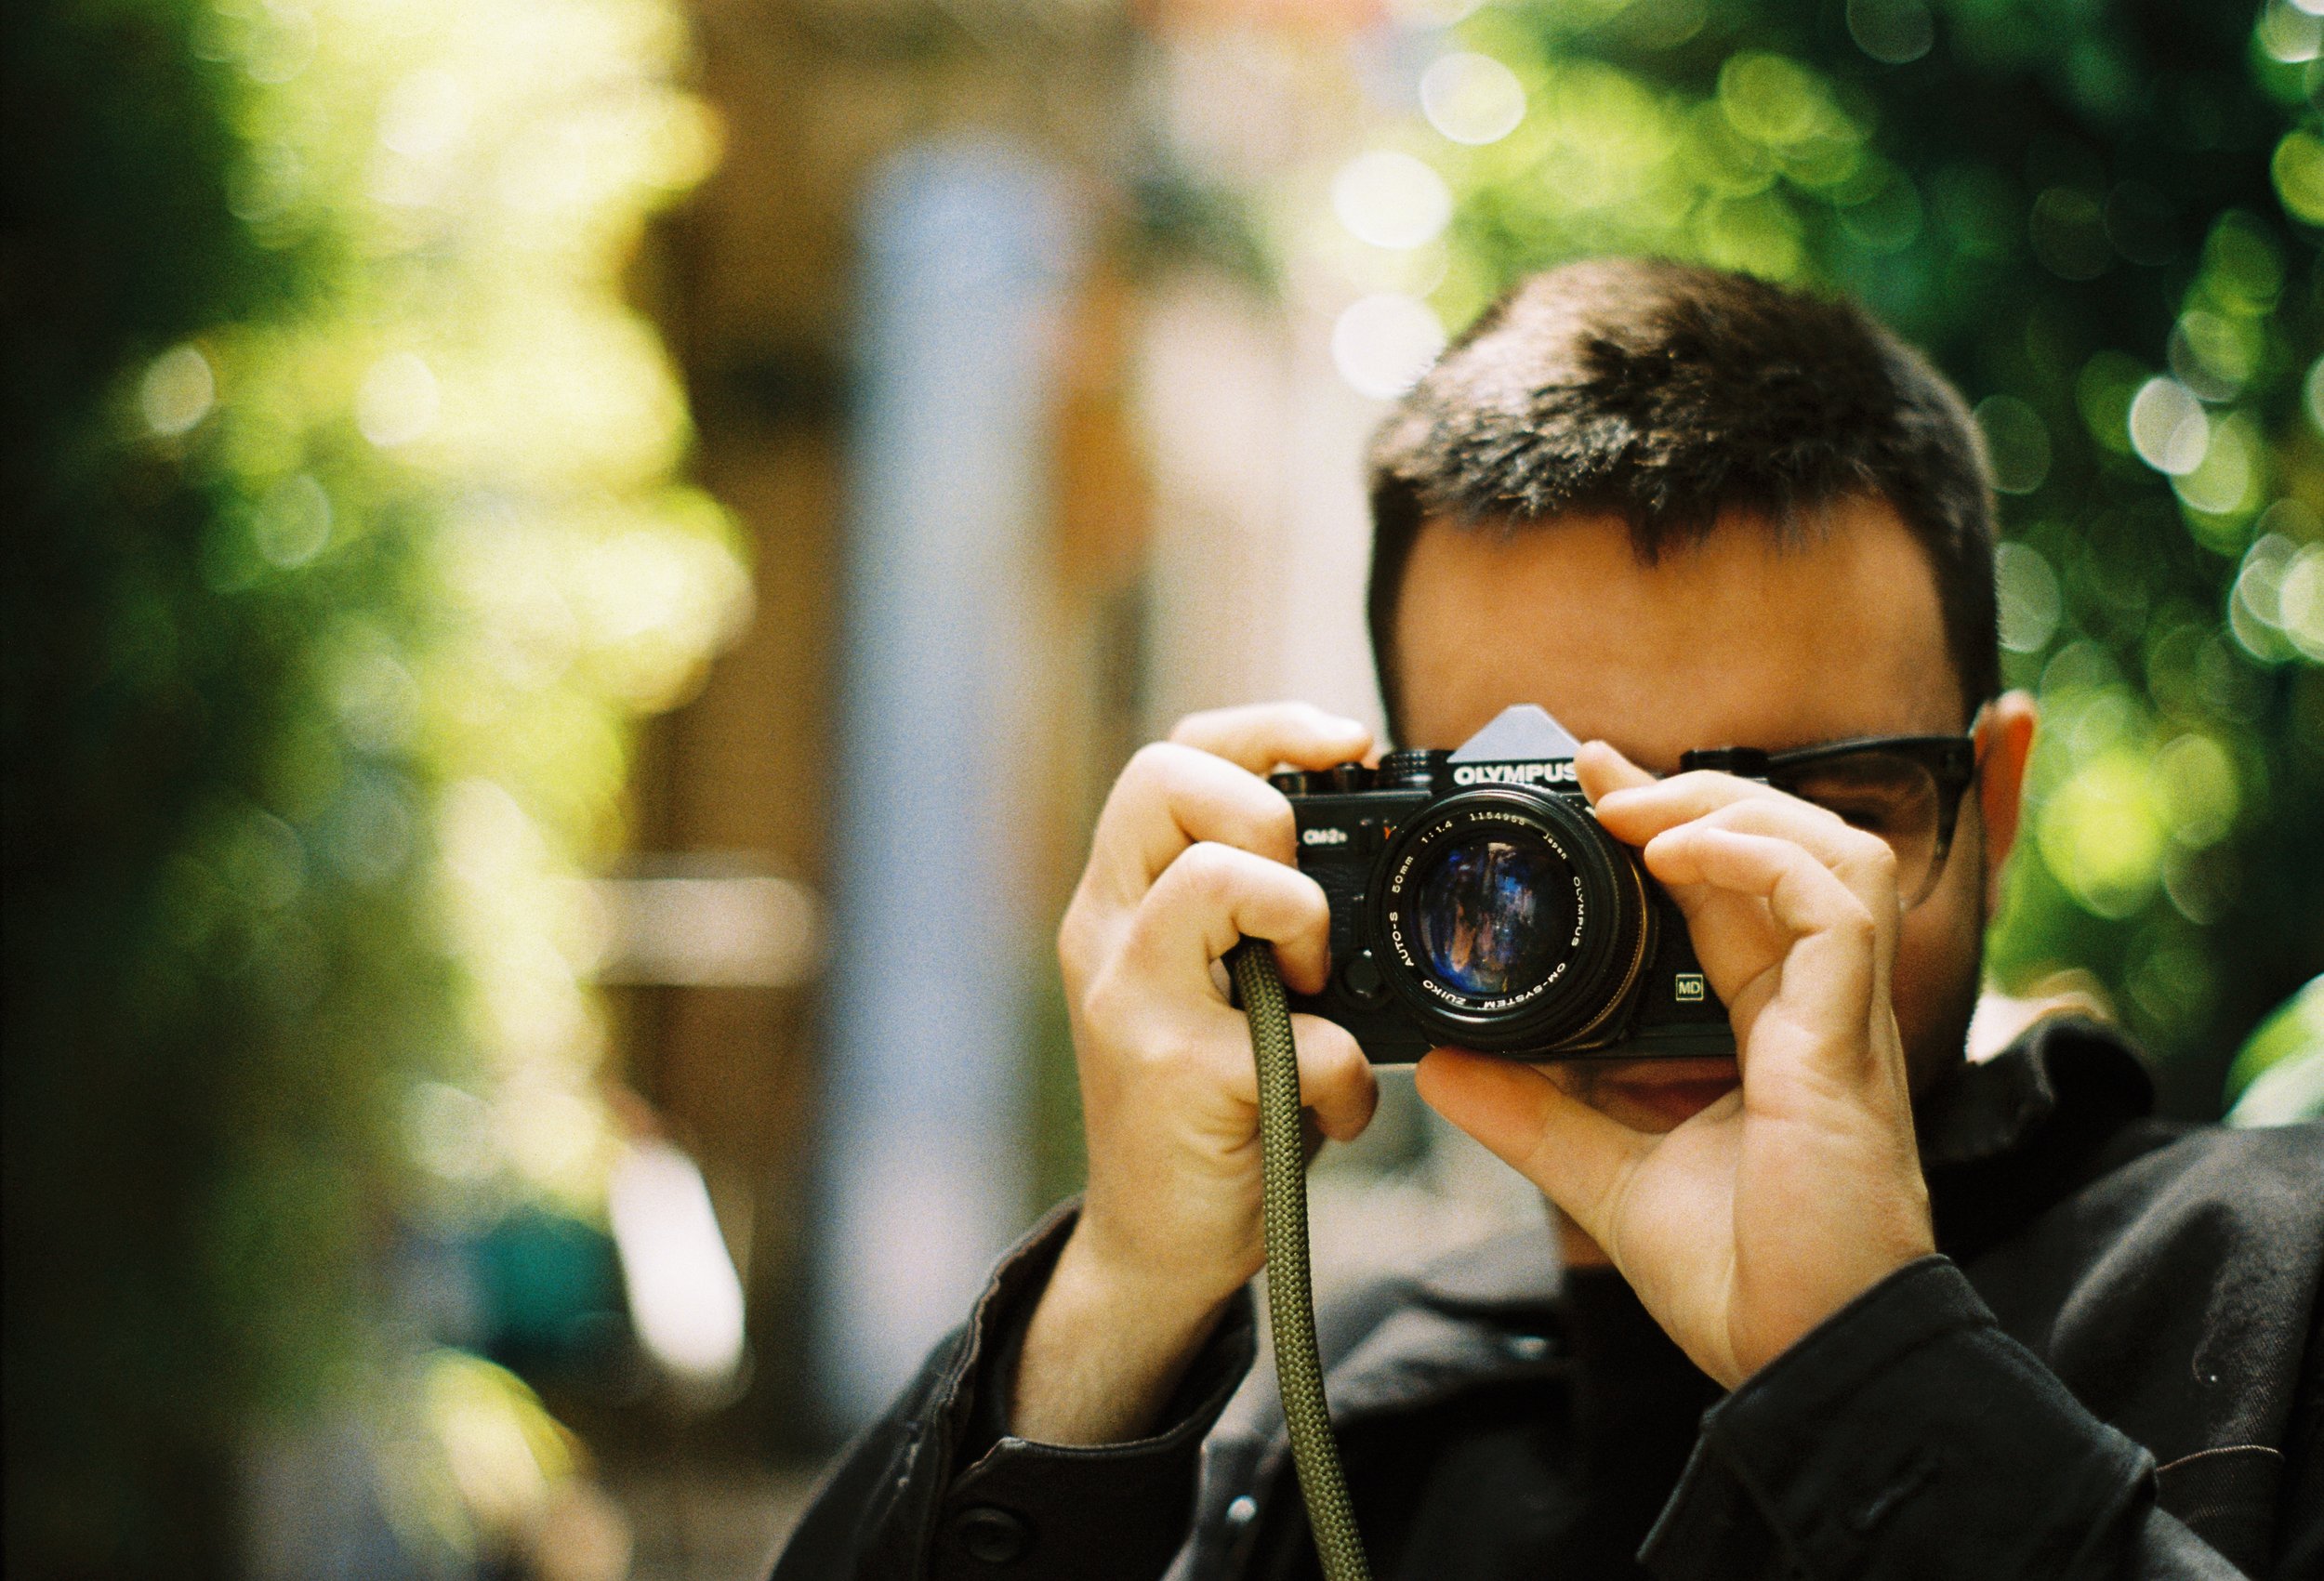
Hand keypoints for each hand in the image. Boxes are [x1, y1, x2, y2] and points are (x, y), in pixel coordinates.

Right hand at [1014, 703, 1380, 1443]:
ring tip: (1314, 991)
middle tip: (1305, 901)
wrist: (1155, 1245)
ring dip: (1302, 918)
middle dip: (1267, 812)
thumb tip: (1377, 838)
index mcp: (1123, 898)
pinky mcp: (1176, 1076)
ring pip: (1216, 879)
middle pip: (1164, 779)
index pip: (1173, 757)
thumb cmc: (1212, 1103)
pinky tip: (1336, 1107)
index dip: (1262, 728)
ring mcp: (1130, 1002)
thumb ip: (1261, 912)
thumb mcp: (1222, 985)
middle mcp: (1106, 934)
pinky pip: (1301, 1035)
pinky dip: (1345, 1076)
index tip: (1347, 742)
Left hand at [1414, 742, 1933, 1388]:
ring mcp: (1841, 1017)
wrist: (1804, 1362)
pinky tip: (1677, 858)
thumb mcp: (1605, 1176)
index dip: (1675, 826)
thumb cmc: (1744, 1281)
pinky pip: (1835, 906)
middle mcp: (1814, 1009)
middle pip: (1788, 850)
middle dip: (1695, 794)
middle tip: (1598, 772)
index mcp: (1767, 1031)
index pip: (1735, 892)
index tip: (1590, 785)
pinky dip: (1758, 862)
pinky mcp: (1851, 1038)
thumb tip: (1445, 1066)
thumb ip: (1532, 1114)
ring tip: (1638, 813)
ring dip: (1731, 812)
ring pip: (1831, 851)